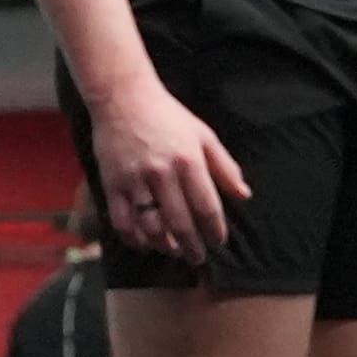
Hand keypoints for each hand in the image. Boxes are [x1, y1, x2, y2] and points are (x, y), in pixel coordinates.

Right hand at [85, 71, 251, 257]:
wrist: (123, 98)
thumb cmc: (167, 116)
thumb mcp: (203, 135)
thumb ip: (225, 166)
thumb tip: (244, 195)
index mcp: (188, 160)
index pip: (207, 207)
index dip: (215, 230)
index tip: (219, 242)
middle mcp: (162, 173)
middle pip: (181, 223)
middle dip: (192, 246)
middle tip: (197, 258)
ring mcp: (135, 180)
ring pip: (151, 227)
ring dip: (164, 246)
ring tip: (173, 252)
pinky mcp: (113, 183)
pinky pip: (122, 221)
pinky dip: (133, 239)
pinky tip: (143, 244)